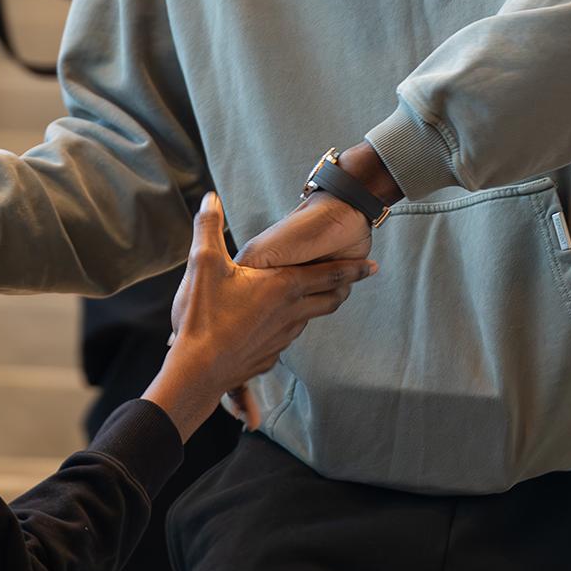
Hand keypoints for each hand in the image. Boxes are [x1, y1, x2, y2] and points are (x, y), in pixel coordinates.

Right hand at [142, 194, 375, 440]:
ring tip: (321, 297)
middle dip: (345, 287)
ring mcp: (280, 339)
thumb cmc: (204, 316)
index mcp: (282, 287)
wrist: (198, 370)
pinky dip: (294, 325)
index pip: (328, 275)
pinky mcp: (267, 357)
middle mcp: (289, 313)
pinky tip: (283, 324)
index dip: (352, 269)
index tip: (372, 266)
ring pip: (309, 319)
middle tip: (357, 279)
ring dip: (320, 306)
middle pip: (328, 299)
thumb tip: (210, 199)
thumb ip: (209, 227)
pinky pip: (288, 337)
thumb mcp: (204, 264)